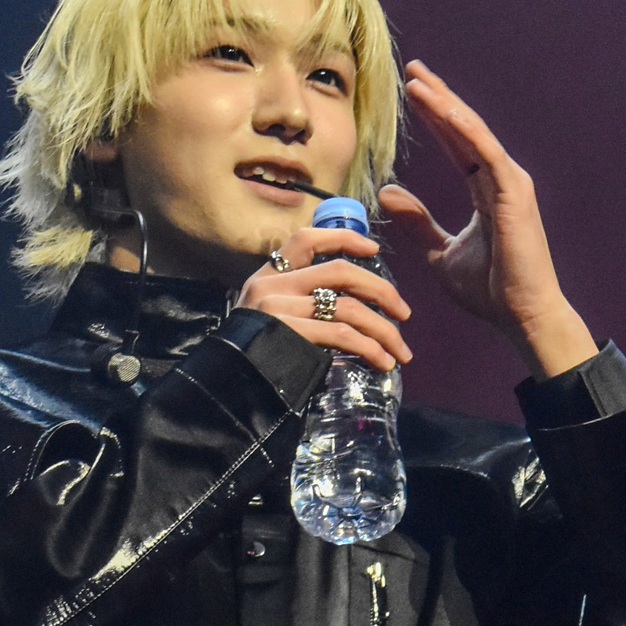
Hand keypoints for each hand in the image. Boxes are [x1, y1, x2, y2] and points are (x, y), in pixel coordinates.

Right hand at [238, 223, 412, 371]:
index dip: (343, 238)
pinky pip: (343, 335)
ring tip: (399, 352)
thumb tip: (343, 306)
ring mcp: (280, 308)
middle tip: (403, 314)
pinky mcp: (290, 333)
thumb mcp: (263, 318)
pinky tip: (383, 362)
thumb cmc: (249, 358)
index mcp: (267, 276)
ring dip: (383, 330)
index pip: (306, 239)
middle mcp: (272, 285)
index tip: (373, 249)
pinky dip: (370, 348)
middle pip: (341, 272)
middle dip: (382, 292)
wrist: (223, 386)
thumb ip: (293, 304)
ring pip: (349, 308)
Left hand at [378, 60, 596, 377]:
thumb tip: (387, 193)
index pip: (457, 144)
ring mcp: (511, 183)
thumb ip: (417, 222)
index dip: (435, 117)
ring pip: (473, 133)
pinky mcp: (514, 193)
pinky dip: (465, 129)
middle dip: (438, 98)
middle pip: (464, 129)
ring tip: (419, 81)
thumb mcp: (439, 252)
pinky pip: (486, 153)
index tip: (412, 92)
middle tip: (413, 70)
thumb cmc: (490, 290)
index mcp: (486, 191)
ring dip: (445, 105)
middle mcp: (501, 179)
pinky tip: (443, 109)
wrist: (520, 315)